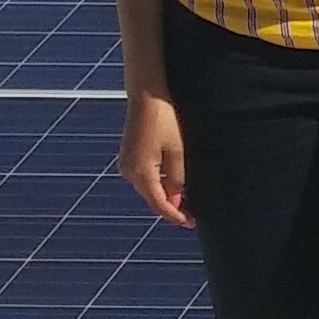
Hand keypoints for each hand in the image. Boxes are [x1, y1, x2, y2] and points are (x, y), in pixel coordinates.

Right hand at [118, 94, 191, 226]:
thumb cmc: (164, 119)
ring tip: (187, 204)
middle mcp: (128, 172)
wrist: (146, 94)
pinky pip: (144, 178)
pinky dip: (158, 185)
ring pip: (148, 189)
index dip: (175, 215)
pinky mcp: (128, 157)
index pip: (159, 204)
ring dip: (165, 197)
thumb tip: (176, 201)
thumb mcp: (177, 150)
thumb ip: (177, 178)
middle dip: (172, 208)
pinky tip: (173, 187)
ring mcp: (126, 164)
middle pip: (152, 199)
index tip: (190, 223)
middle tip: (192, 217)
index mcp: (140, 172)